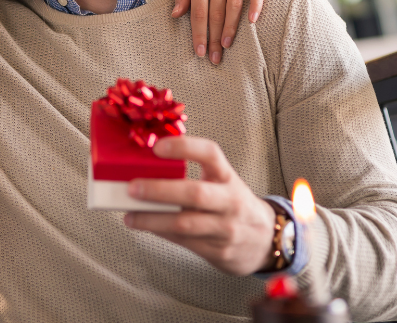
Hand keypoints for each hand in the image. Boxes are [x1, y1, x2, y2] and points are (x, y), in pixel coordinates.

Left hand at [122, 136, 276, 275]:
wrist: (265, 240)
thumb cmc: (232, 203)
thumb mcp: (221, 182)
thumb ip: (194, 173)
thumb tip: (147, 166)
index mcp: (227, 177)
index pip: (210, 154)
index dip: (184, 147)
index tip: (158, 146)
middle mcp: (230, 201)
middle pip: (195, 193)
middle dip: (159, 190)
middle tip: (132, 187)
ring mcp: (226, 228)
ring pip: (185, 223)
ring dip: (152, 219)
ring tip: (131, 214)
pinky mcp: (218, 250)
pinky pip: (184, 241)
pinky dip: (161, 232)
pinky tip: (144, 225)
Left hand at [172, 0, 263, 63]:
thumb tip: (175, 15)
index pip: (198, 10)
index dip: (199, 33)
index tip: (199, 52)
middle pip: (216, 11)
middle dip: (214, 37)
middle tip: (215, 58)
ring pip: (234, 4)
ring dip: (231, 27)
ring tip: (226, 46)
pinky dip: (256, 6)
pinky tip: (252, 22)